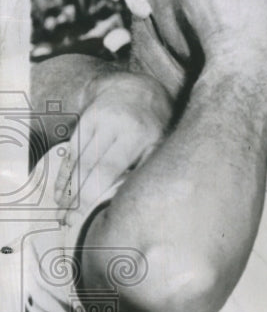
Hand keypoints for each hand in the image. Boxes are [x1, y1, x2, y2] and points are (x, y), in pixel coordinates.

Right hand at [54, 72, 170, 213]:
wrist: (138, 89)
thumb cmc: (155, 128)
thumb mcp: (161, 145)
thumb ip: (146, 170)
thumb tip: (125, 201)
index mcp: (138, 134)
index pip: (109, 166)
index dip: (95, 189)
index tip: (87, 214)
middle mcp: (115, 126)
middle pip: (89, 166)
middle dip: (78, 196)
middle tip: (70, 222)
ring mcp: (97, 122)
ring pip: (77, 160)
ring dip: (67, 189)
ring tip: (62, 215)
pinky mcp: (84, 122)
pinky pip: (72, 152)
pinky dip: (64, 175)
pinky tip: (60, 194)